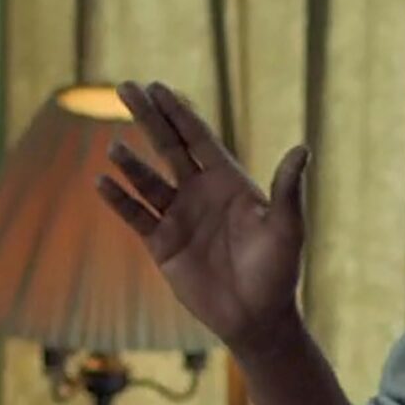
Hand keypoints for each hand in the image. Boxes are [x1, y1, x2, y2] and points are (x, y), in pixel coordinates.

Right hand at [96, 81, 308, 353]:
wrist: (256, 317)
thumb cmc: (278, 272)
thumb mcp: (286, 228)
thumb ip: (288, 190)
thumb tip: (303, 148)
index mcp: (228, 182)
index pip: (198, 137)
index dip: (178, 111)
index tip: (157, 86)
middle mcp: (200, 193)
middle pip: (167, 146)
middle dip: (148, 117)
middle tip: (125, 87)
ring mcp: (179, 217)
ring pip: (147, 181)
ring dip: (131, 164)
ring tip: (114, 147)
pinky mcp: (162, 244)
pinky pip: (136, 216)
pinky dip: (119, 199)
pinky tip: (102, 182)